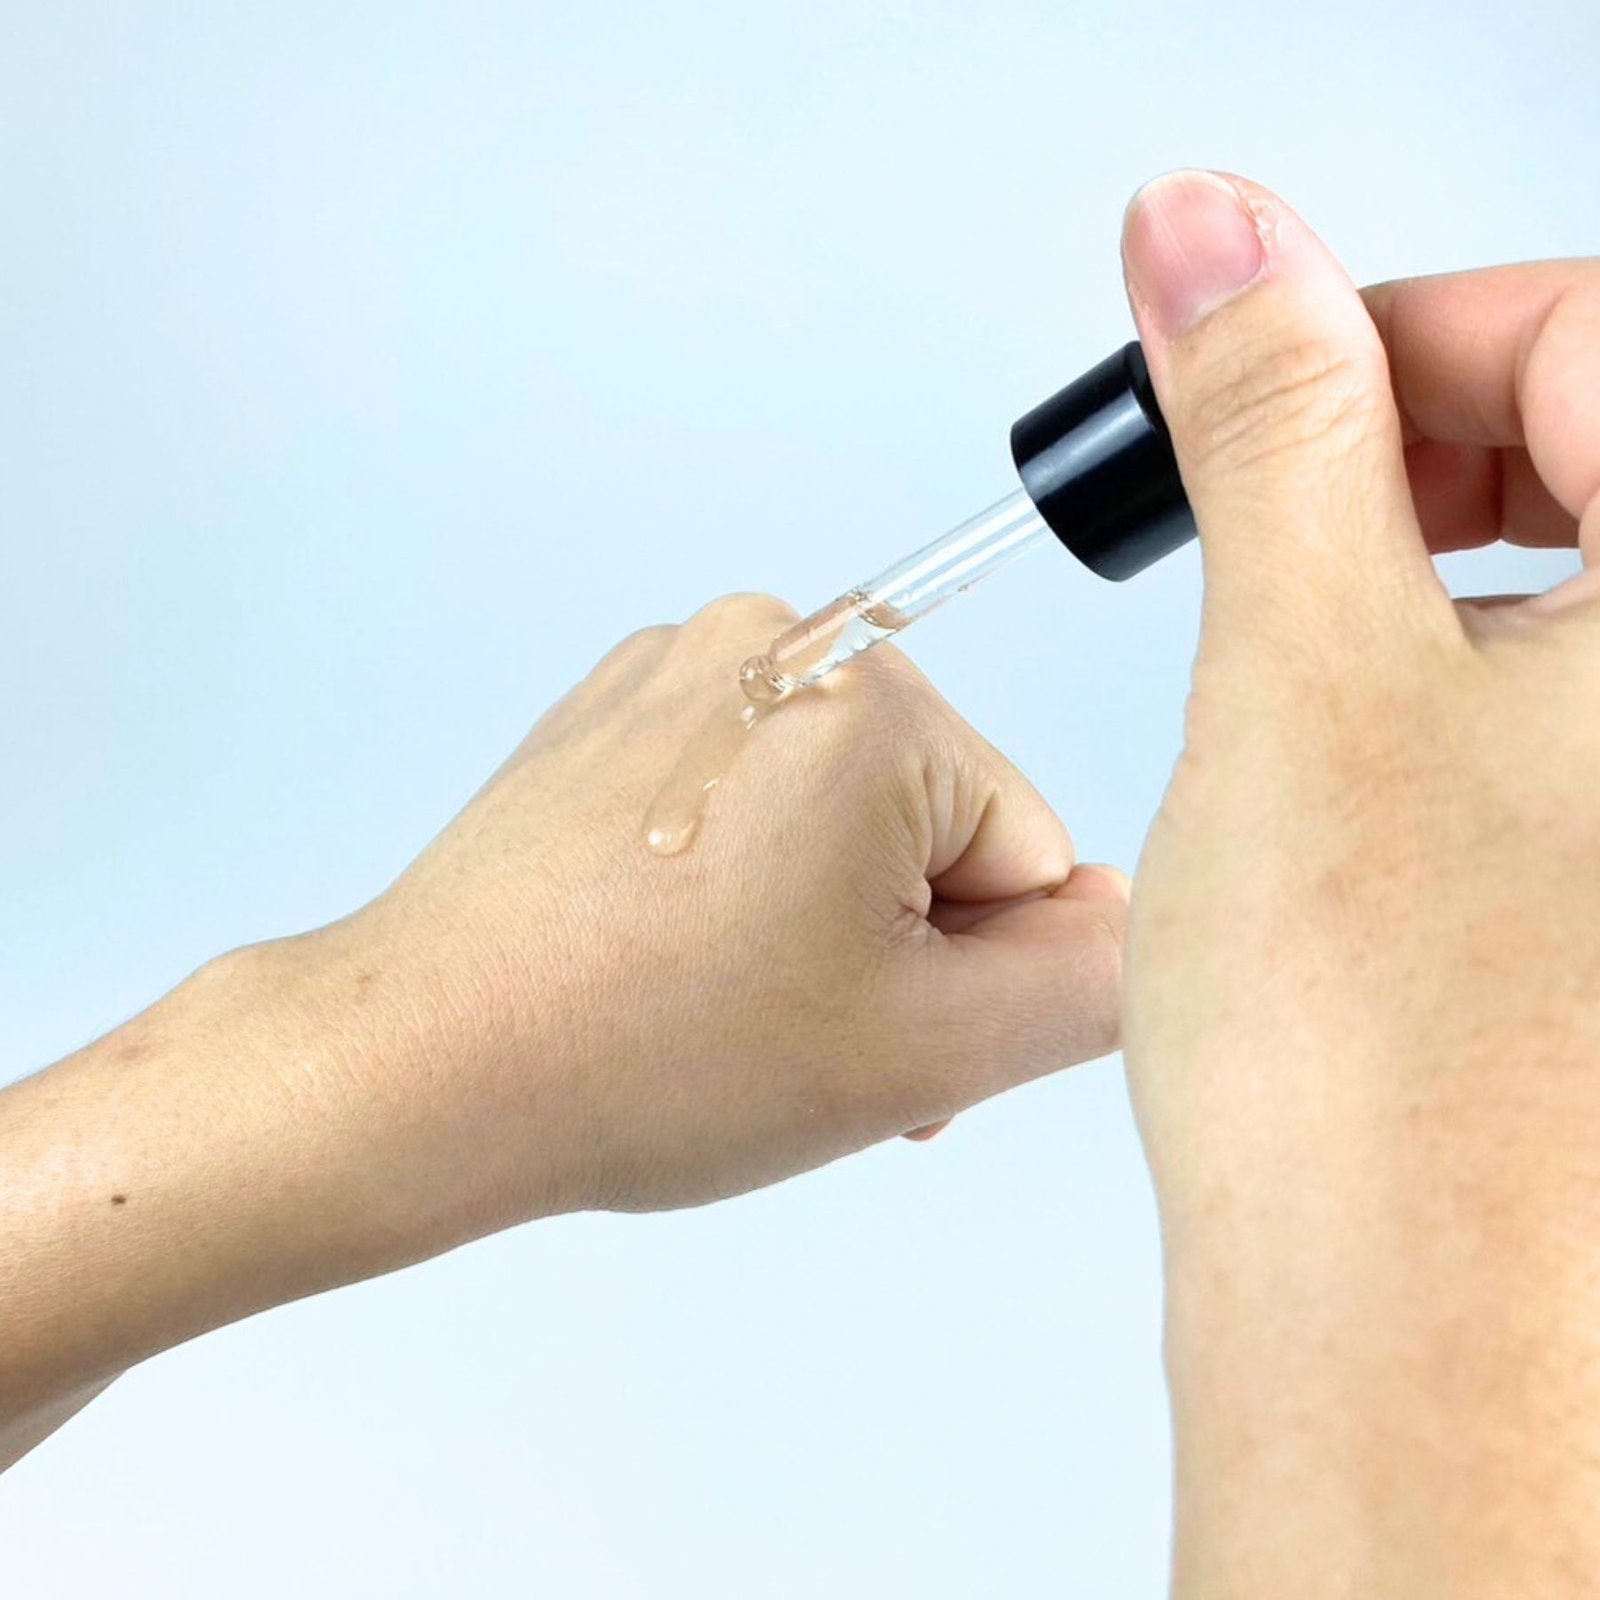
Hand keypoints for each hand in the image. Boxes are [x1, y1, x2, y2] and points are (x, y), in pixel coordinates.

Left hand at [296, 594, 1125, 1228]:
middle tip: (799, 1042)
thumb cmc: (659, 1053)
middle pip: (928, 819)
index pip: (1027, 849)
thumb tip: (1125, 921)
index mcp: (870, 698)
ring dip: (819, 917)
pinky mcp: (608, 714)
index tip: (879, 1044)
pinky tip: (669, 953)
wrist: (424, 1062)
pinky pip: (743, 794)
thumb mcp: (925, 1048)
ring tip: (724, 1004)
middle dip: (896, 945)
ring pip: (835, 813)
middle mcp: (772, 643)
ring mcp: (675, 669)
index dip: (972, 972)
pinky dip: (738, 877)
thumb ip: (1085, 982)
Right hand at [1119, 171, 1599, 1593]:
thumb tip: (1211, 234)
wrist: (1406, 1351)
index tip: (1249, 363)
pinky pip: (1560, 704)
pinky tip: (1362, 761)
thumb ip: (1266, 419)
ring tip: (1300, 672)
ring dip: (1414, 571)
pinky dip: (1446, 676)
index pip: (1599, 334)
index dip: (1397, 324)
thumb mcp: (1305, 672)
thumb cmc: (1387, 1075)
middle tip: (1266, 514)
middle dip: (1407, 449)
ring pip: (1571, 583)